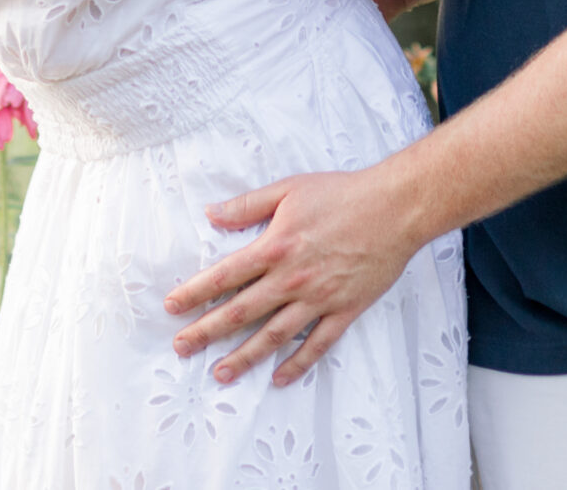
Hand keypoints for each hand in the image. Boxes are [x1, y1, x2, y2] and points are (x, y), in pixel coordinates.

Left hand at [165, 167, 423, 385]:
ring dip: (244, 356)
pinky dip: (297, 364)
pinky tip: (279, 378)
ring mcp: (318, 299)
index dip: (194, 293)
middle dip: (206, 332)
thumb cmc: (343, 193)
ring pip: (273, 336)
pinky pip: (317, 344)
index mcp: (274, 248)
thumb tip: (212, 214)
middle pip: (239, 312)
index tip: (172, 307)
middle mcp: (291, 279)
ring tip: (220, 373)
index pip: (223, 276)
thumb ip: (247, 205)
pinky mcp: (344, 310)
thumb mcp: (289, 189)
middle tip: (182, 348)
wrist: (395, 208)